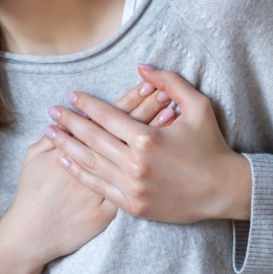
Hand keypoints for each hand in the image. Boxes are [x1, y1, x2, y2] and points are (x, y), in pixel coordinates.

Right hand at [0, 79, 173, 273]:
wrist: (34, 234)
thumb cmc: (32, 194)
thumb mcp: (32, 159)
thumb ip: (48, 135)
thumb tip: (60, 117)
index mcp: (81, 148)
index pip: (110, 118)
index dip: (128, 100)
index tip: (145, 83)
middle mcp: (99, 166)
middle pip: (129, 131)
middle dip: (147, 108)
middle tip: (166, 88)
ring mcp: (114, 188)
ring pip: (140, 153)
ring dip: (156, 129)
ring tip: (173, 108)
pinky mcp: (122, 207)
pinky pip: (150, 175)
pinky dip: (159, 161)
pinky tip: (171, 148)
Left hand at [44, 64, 251, 223]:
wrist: (223, 190)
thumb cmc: (211, 146)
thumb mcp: (199, 106)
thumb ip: (170, 83)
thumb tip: (142, 68)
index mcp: (148, 138)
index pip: (107, 116)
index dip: (87, 104)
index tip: (71, 96)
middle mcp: (135, 163)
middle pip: (92, 138)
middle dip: (68, 123)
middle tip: (52, 112)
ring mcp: (132, 187)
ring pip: (90, 163)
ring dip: (66, 146)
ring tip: (49, 134)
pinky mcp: (133, 205)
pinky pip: (98, 186)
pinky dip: (79, 173)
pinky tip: (64, 161)